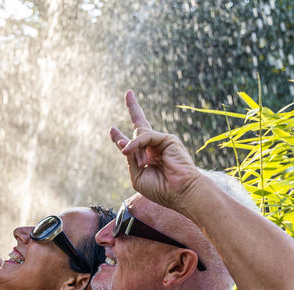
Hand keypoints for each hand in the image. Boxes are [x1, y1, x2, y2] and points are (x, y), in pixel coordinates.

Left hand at [109, 91, 202, 211]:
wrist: (181, 192)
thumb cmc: (161, 189)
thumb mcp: (138, 176)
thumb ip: (130, 160)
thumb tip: (124, 143)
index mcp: (147, 158)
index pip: (132, 144)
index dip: (120, 137)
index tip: (112, 130)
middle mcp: (154, 148)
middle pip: (141, 125)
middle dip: (134, 109)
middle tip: (128, 93)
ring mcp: (161, 142)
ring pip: (139, 135)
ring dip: (133, 148)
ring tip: (136, 158)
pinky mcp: (167, 139)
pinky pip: (145, 136)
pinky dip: (136, 143)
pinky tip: (127, 150)